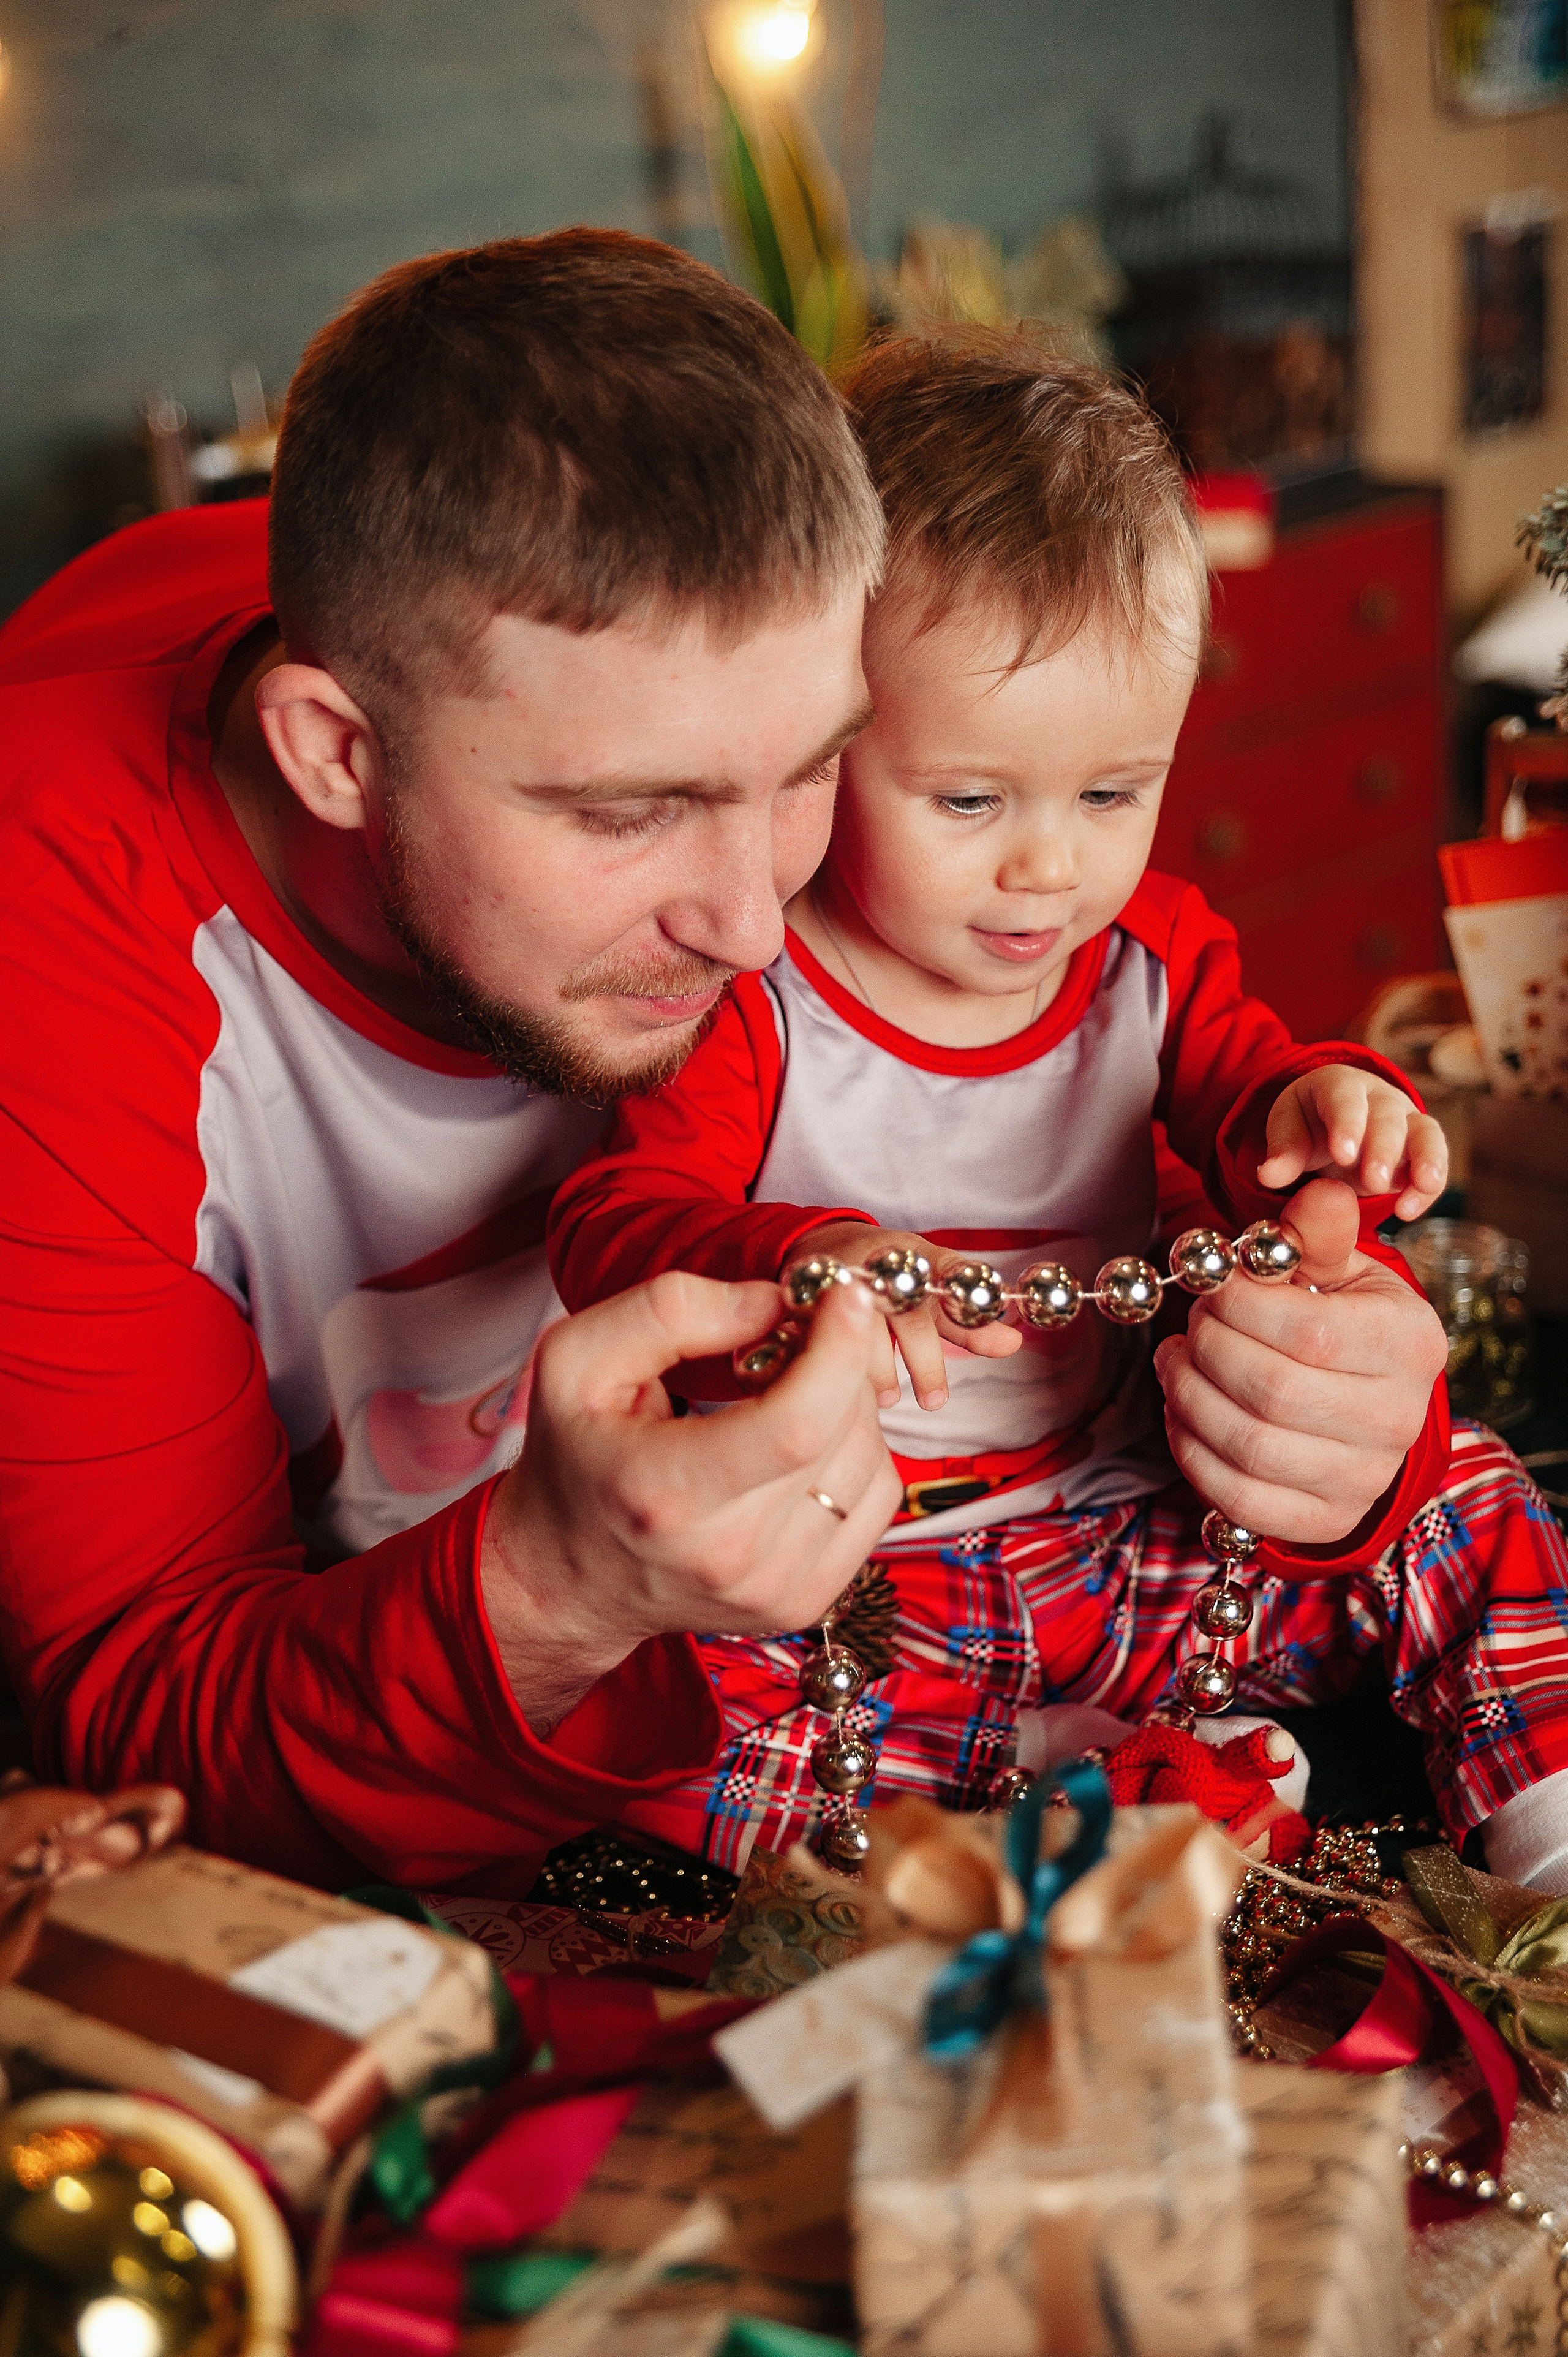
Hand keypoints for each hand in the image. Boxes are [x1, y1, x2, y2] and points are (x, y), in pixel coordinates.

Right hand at [481, 1270, 900, 1731]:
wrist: (567, 1578)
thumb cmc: (573, 1457)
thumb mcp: (577, 1359)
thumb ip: (668, 1312)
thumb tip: (772, 1304)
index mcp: (665, 1493)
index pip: (796, 1425)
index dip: (837, 1350)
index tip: (841, 1295)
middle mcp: (726, 1556)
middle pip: (841, 1435)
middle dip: (840, 1361)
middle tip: (797, 1333)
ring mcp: (771, 1590)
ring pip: (871, 1464)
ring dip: (850, 1405)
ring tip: (789, 1389)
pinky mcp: (801, 1601)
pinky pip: (878, 1502)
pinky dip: (858, 1452)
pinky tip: (805, 1438)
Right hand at [792, 1220, 1022, 1410]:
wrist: (823, 1256)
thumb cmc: (891, 1283)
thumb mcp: (931, 1296)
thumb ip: (967, 1324)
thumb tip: (1013, 1344)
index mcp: (919, 1256)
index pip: (953, 1277)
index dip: (970, 1310)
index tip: (1002, 1342)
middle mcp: (881, 1261)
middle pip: (909, 1312)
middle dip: (925, 1360)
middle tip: (935, 1401)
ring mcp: (842, 1276)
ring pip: (863, 1323)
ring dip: (879, 1367)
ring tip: (890, 1398)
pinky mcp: (806, 1294)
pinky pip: (821, 1330)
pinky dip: (836, 1361)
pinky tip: (845, 1388)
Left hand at [1153, 1177, 1447, 1547]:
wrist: (1371, 1404)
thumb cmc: (1346, 1324)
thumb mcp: (1342, 1271)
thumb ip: (1319, 1235)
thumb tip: (1318, 1190)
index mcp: (1408, 1344)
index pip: (1307, 1331)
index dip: (1237, 1306)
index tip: (1211, 1288)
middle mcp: (1397, 1418)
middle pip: (1272, 1391)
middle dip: (1207, 1350)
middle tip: (1189, 1326)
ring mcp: (1363, 1478)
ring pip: (1249, 1446)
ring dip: (1189, 1398)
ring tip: (1174, 1362)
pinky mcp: (1325, 1518)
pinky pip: (1238, 1498)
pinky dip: (1191, 1454)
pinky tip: (1182, 1414)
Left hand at [1257, 1063, 1447, 1220]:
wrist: (1332, 1126)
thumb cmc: (1309, 1124)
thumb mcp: (1289, 1132)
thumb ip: (1283, 1152)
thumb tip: (1270, 1175)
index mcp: (1339, 1085)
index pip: (1344, 1098)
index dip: (1346, 1124)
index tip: (1343, 1154)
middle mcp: (1379, 1098)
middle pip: (1387, 1117)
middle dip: (1383, 1148)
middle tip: (1374, 1181)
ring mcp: (1405, 1120)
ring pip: (1424, 1132)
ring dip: (1425, 1160)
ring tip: (1422, 1186)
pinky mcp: (1421, 1147)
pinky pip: (1435, 1161)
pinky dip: (1428, 1186)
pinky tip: (1408, 1210)